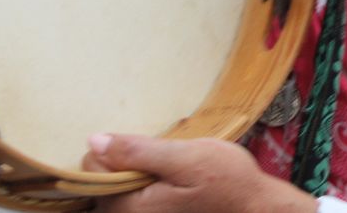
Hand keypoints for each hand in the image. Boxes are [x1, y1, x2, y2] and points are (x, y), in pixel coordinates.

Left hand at [85, 133, 314, 212]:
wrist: (255, 208)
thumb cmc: (226, 181)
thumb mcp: (185, 157)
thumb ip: (138, 152)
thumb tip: (94, 141)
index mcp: (131, 206)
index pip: (91, 170)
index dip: (111, 148)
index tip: (142, 146)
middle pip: (100, 183)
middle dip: (122, 163)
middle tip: (160, 157)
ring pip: (116, 190)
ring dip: (133, 173)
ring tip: (164, 167)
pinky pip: (133, 199)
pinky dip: (142, 185)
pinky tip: (167, 180)